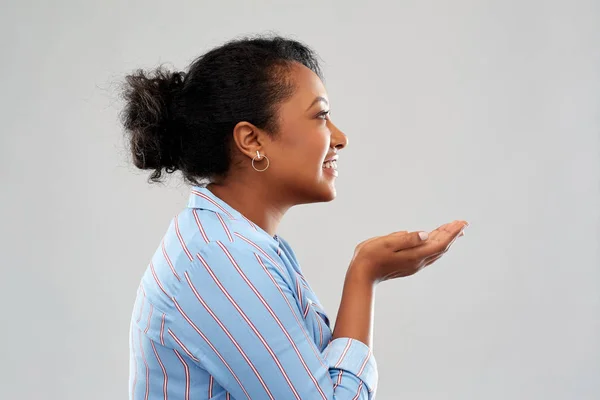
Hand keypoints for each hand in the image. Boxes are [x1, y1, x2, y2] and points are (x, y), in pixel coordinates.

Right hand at [348, 220, 468, 282]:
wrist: (362, 275)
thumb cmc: (371, 256)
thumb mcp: (387, 243)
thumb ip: (407, 238)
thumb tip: (426, 234)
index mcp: (415, 255)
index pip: (440, 242)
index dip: (452, 232)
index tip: (462, 222)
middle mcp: (418, 262)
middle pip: (440, 247)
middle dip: (451, 234)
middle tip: (461, 223)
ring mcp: (414, 265)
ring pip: (435, 251)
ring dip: (445, 240)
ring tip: (453, 231)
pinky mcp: (409, 266)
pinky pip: (429, 254)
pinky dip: (436, 245)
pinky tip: (434, 242)